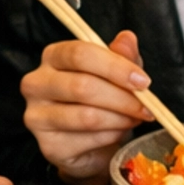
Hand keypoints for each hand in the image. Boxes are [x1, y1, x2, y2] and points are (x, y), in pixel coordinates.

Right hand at [21, 28, 152, 184]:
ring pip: (87, 116)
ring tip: (134, 119)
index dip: (115, 67)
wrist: (92, 143)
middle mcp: (37, 83)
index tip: (143, 81)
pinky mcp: (49, 146)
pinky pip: (88, 139)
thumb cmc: (102, 100)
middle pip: (82, 86)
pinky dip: (112, 136)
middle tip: (146, 107)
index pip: (80, 54)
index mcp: (53, 56)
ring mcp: (37, 117)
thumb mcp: (117, 72)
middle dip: (123, 98)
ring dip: (120, 119)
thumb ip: (122, 55)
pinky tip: (118, 133)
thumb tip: (128, 38)